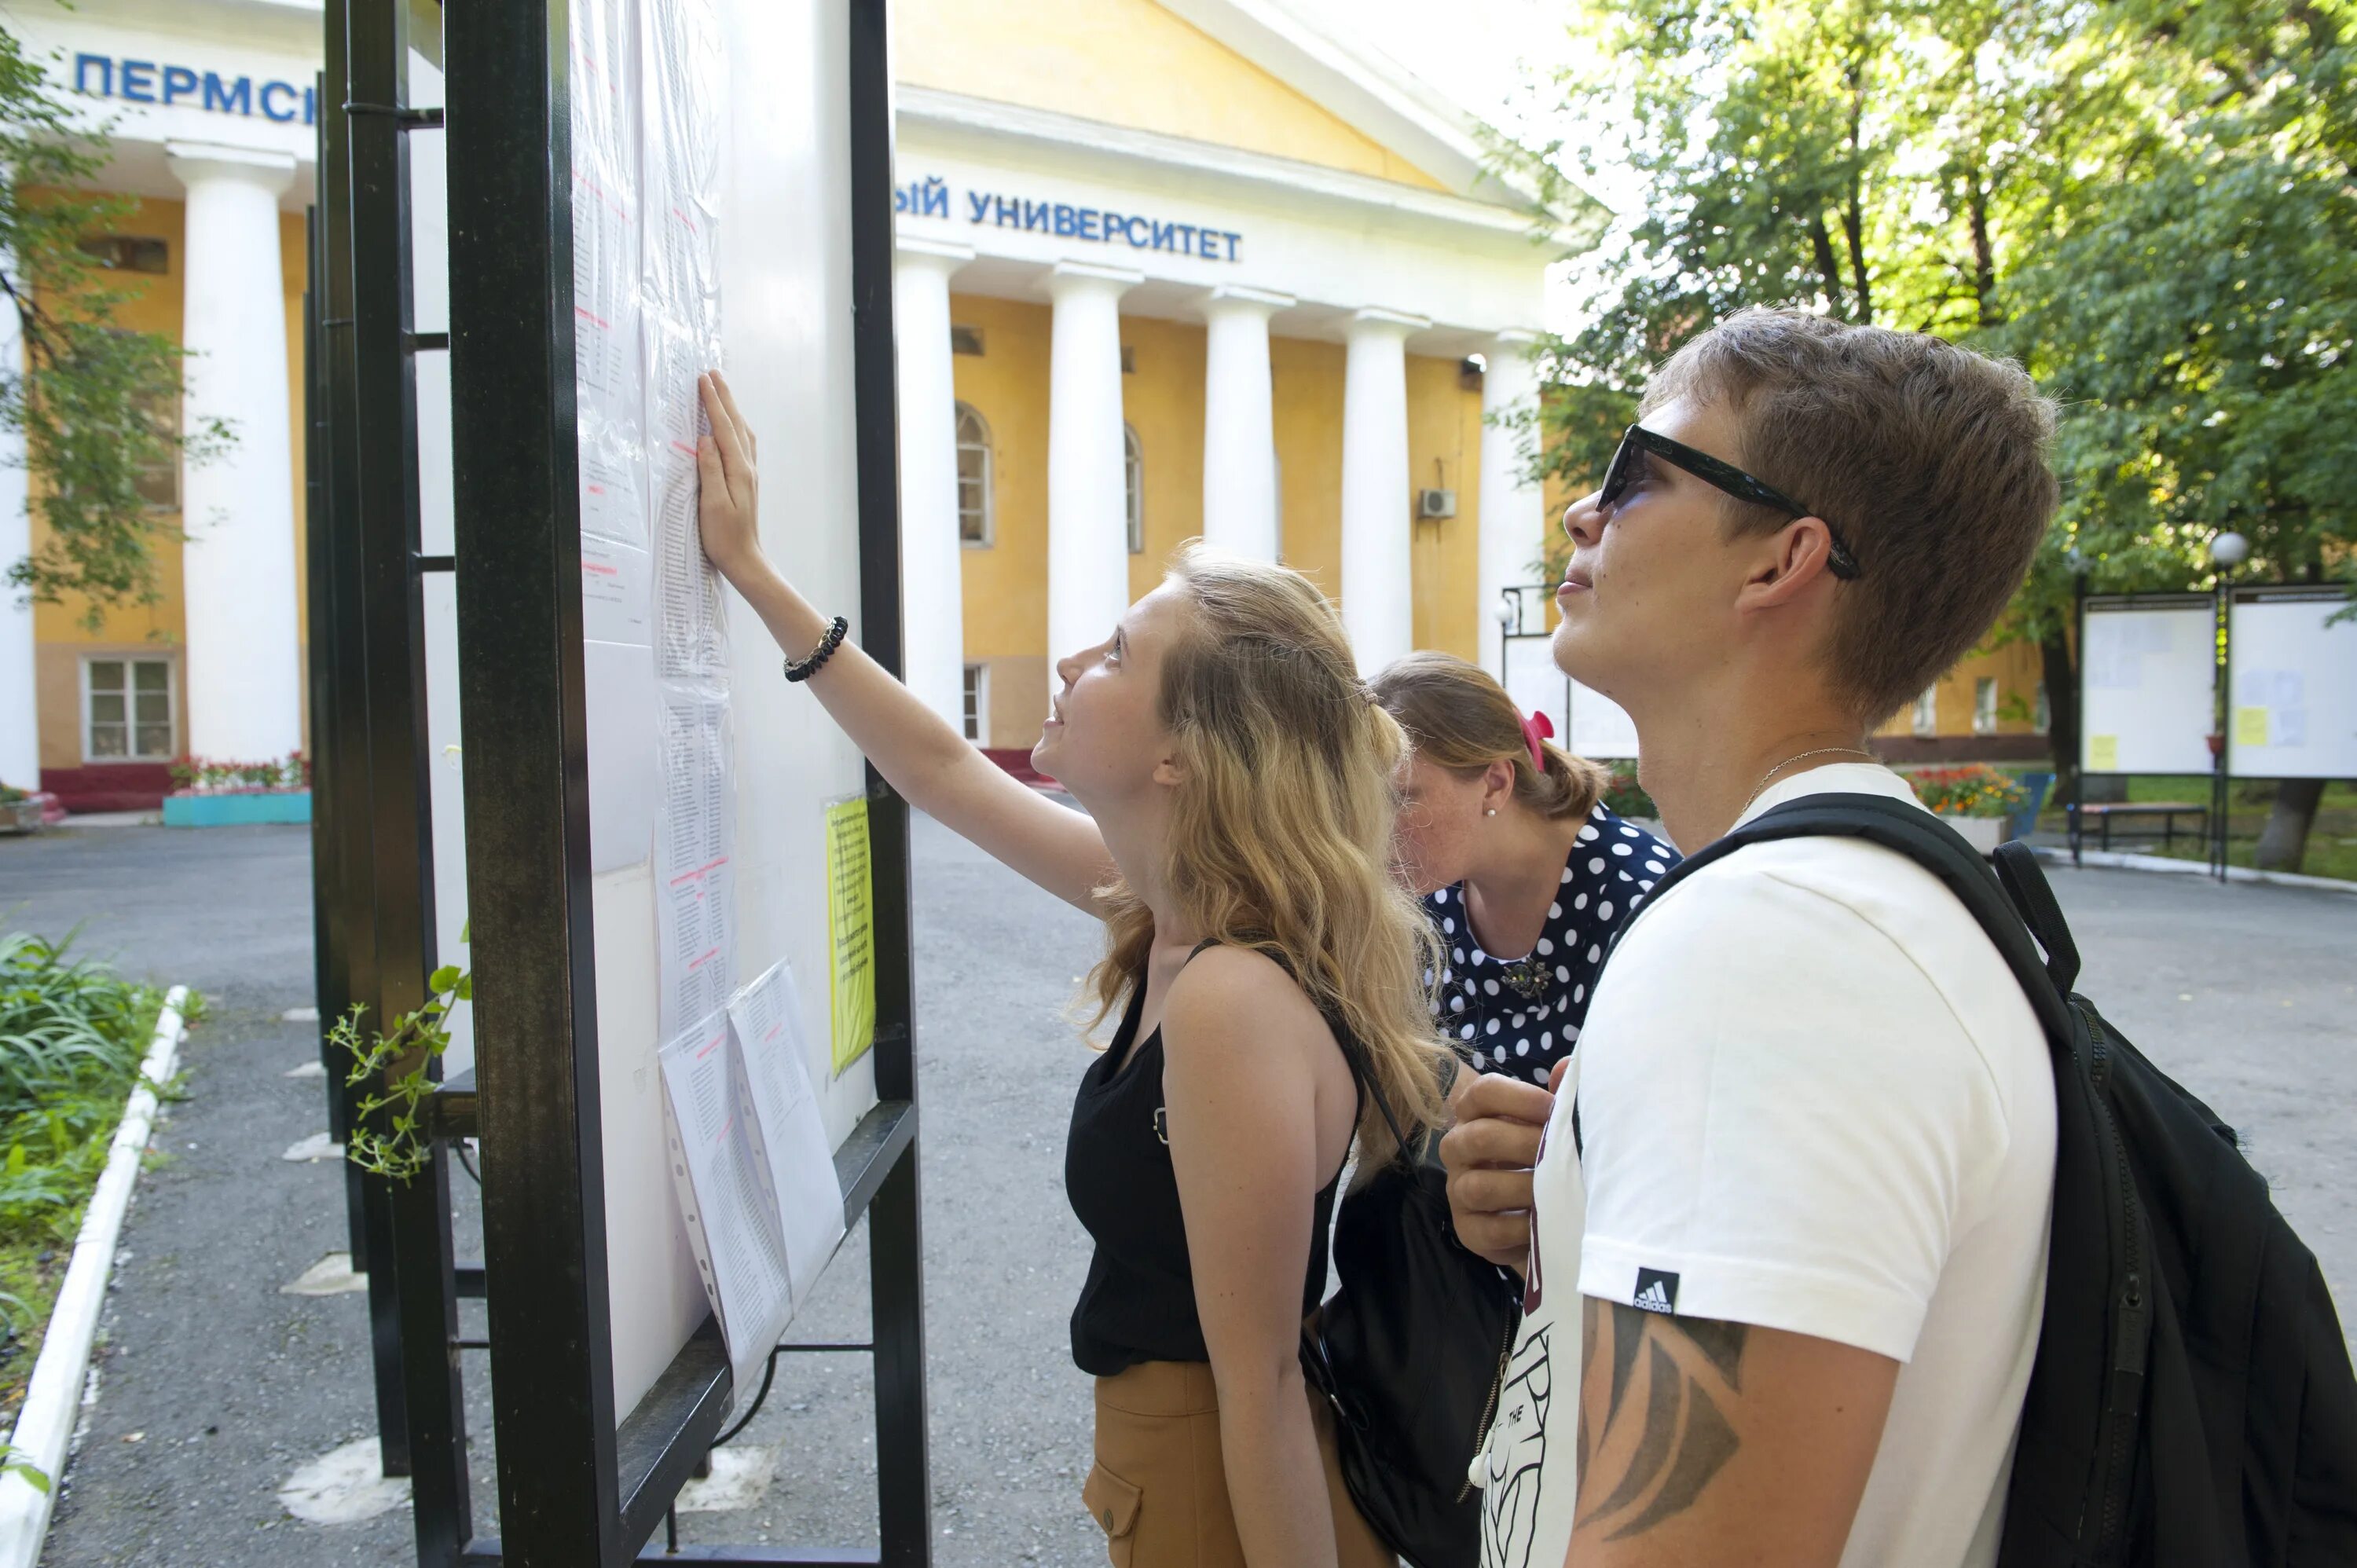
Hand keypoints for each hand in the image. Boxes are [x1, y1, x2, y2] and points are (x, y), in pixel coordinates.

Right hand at [696, 370, 759, 580]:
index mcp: (738, 470)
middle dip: (724, 398)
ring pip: (741, 432)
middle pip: (735, 424)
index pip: (723, 428)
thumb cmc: (724, 537)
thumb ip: (710, 470)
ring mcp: (748, 474)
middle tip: (713, 374)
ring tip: (721, 391)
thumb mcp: (713, 504)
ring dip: (731, 409)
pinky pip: (741, 444)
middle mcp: (747, 468)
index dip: (713, 403)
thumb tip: (705, 439)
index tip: (704, 380)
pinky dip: (734, 427)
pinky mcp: (746, 482)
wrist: (745, 560)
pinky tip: (730, 427)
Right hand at [1439, 1059, 1563, 1271]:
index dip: (1519, 1097)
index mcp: (1476, 1116)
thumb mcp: (1550, 1128)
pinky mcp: (1469, 1230)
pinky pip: (1489, 1229)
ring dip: (1523, 1187)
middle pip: (1479, 1136)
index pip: (1483, 1092)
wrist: (1536, 1219)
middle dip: (1526, 1143)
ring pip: (1478, 1186)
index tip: (1554, 1109)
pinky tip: (1545, 1221)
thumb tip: (1565, 1069)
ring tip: (1556, 1190)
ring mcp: (1459, 1191)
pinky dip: (1521, 1227)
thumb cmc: (1542, 1161)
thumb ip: (1560, 1097)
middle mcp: (1458, 1148)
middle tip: (1560, 1153)